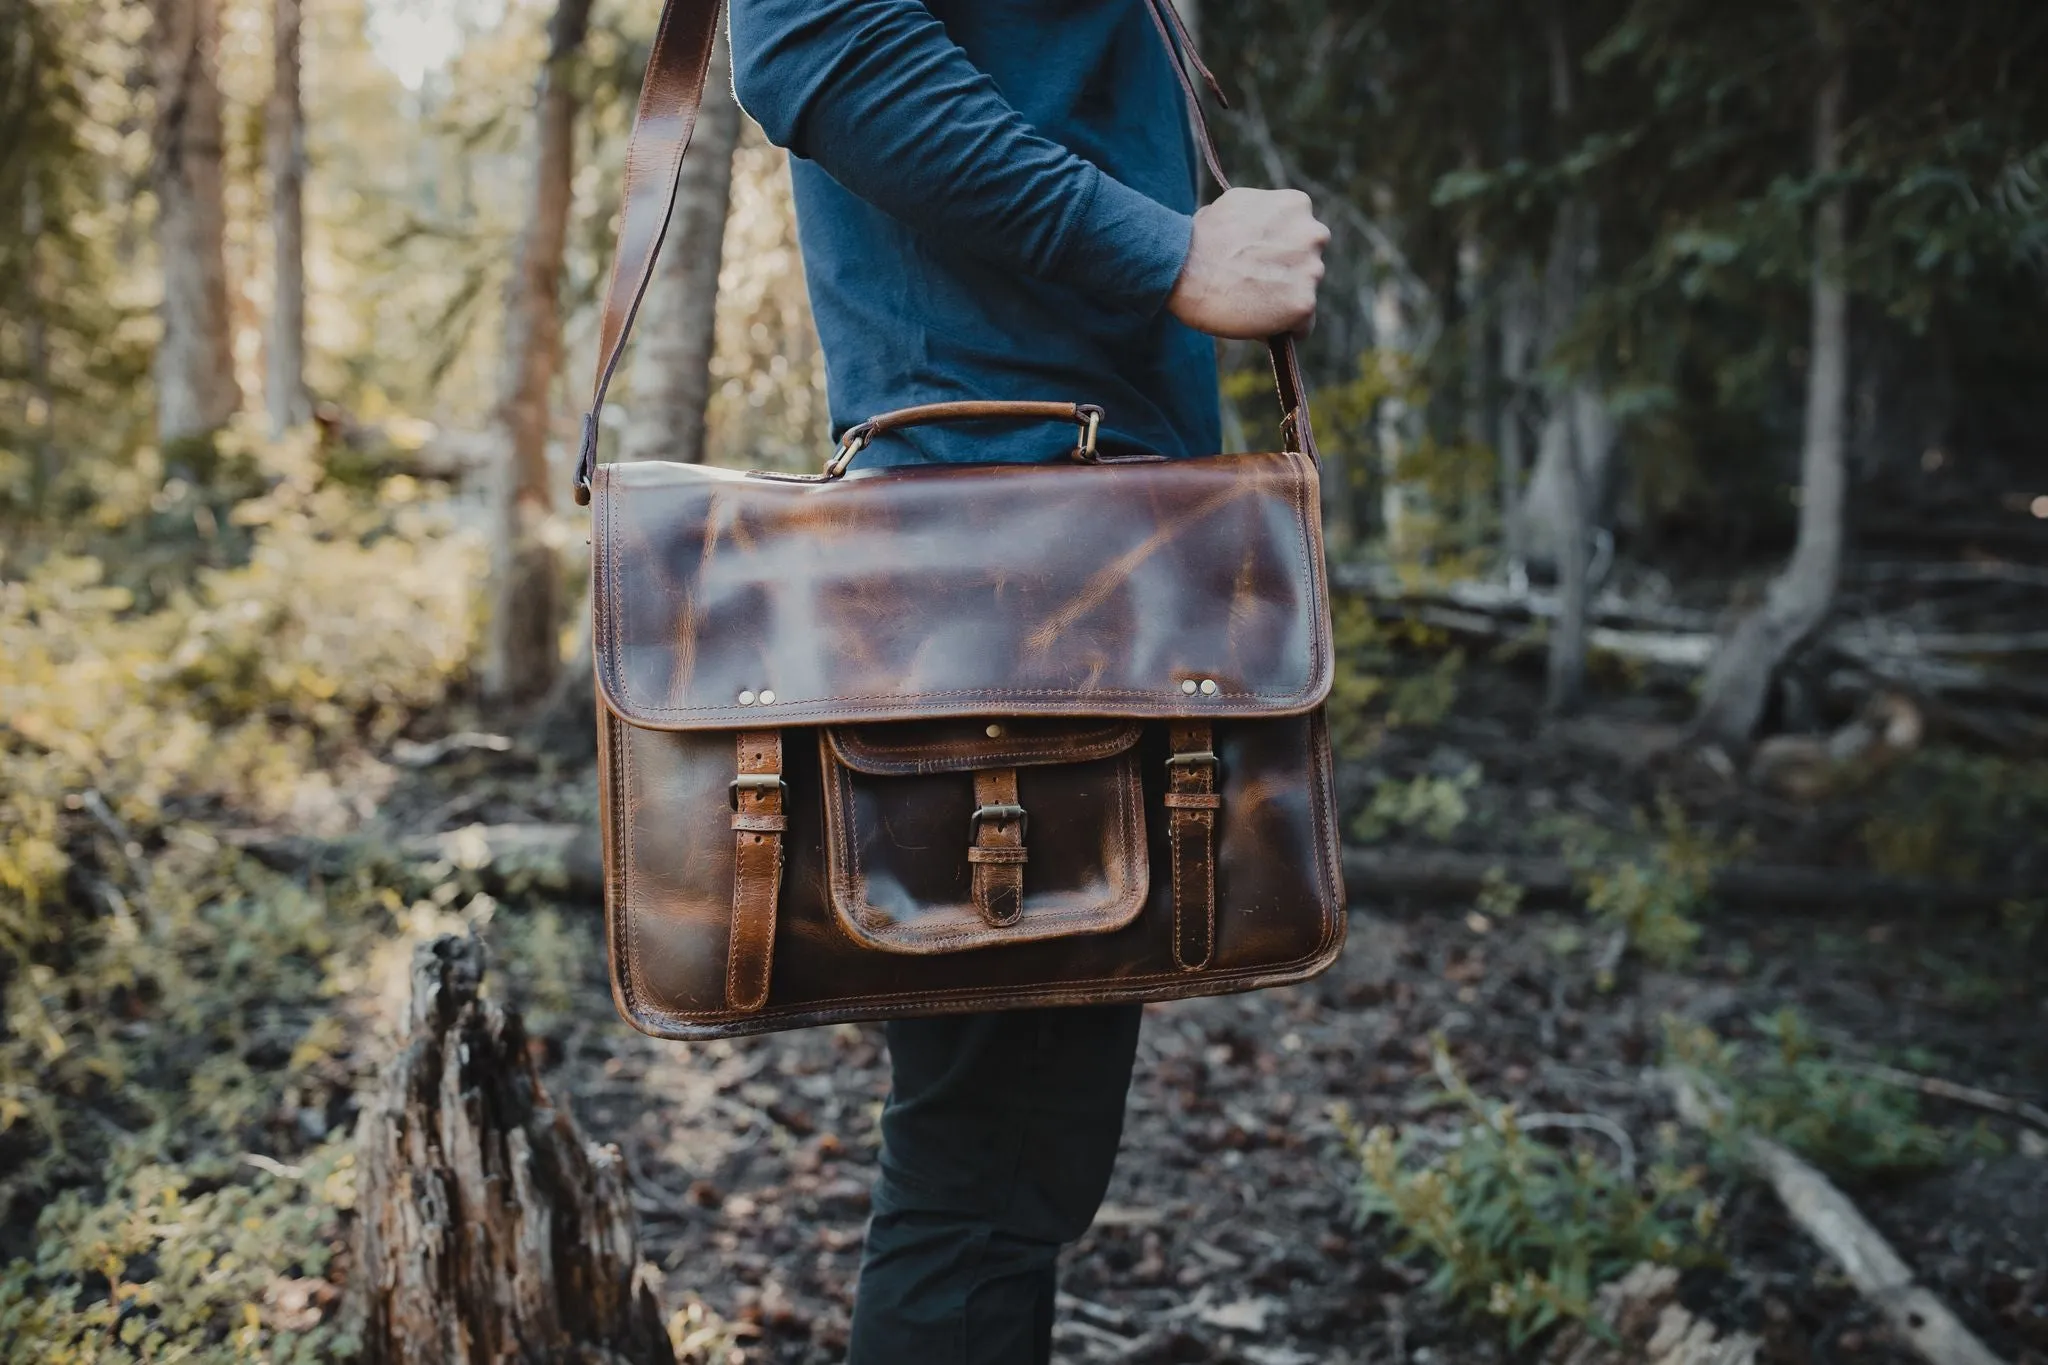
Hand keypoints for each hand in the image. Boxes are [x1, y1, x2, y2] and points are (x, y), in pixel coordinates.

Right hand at [1166, 188, 1328, 338]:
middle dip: (1286, 275)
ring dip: (1283, 302)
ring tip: (1250, 304)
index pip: (1302, 236)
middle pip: (1308, 265)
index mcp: (1297, 206)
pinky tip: (1258, 325)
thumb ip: (1261, 216)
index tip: (1258, 263)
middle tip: (1253, 285)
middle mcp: (1312, 234)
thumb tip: (1261, 230)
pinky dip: (1283, 329)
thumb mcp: (1235, 206)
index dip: (1279, 253)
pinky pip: (1302, 326)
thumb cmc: (1198, 239)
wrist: (1181, 267)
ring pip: (1305, 295)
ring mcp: (1311, 270)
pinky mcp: (1303, 304)